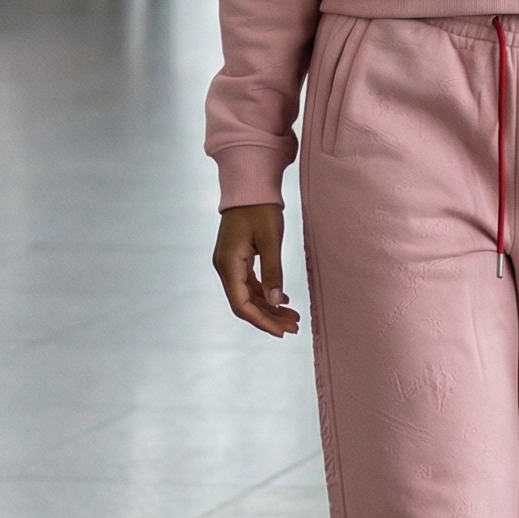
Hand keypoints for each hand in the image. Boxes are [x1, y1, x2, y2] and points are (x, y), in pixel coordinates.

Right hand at [214, 204, 300, 336]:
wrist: (250, 185)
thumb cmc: (260, 209)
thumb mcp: (270, 241)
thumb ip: (273, 273)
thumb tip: (276, 302)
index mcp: (228, 265)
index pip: (241, 305)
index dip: (261, 321)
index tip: (281, 331)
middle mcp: (225, 267)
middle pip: (245, 303)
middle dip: (269, 317)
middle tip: (294, 326)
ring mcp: (230, 263)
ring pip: (248, 295)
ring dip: (269, 306)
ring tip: (293, 317)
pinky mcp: (237, 258)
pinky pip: (249, 283)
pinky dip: (265, 293)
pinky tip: (283, 299)